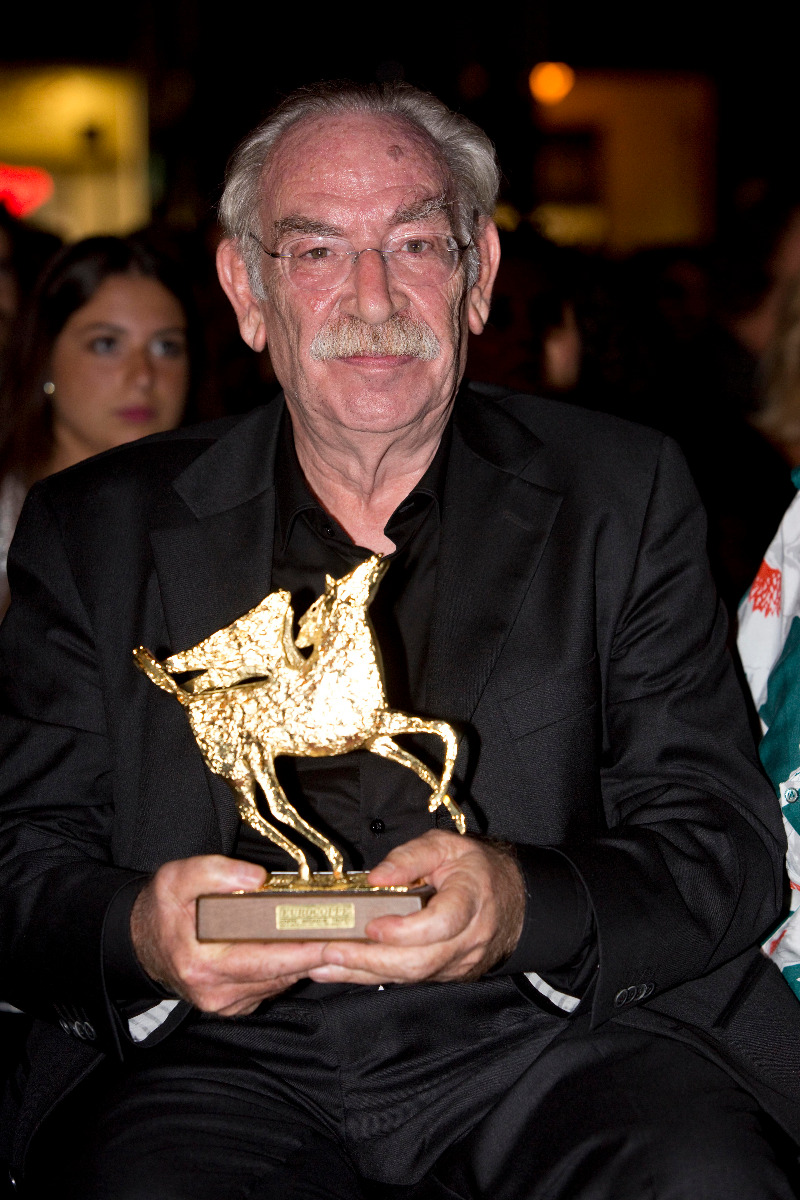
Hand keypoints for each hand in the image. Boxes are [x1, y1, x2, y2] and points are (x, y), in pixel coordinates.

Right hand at [130, 855, 328, 1015]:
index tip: (336, 937)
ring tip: (337, 933)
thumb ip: (213, 872)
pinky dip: (292, 965)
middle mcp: (218, 993)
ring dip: (309, 959)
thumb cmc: (163, 909)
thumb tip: (255, 877)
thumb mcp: (176, 878)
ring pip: (282, 980)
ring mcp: (228, 1003)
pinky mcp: (236, 1003)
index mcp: (204, 966)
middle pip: (282, 973)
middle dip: (318, 953)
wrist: (143, 941)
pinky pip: (274, 984)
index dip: (305, 949)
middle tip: (351, 932)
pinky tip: (308, 944)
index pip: (268, 960)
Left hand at [308, 831, 524, 986]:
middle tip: (330, 951)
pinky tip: (341, 970)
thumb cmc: (474, 869)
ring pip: (410, 976)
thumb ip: (410, 857)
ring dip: (363, 973)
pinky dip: (372, 976)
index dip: (405, 930)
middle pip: (420, 961)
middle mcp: (468, 938)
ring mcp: (457, 962)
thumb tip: (377, 878)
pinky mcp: (445, 973)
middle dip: (370, 960)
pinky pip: (408, 979)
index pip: (441, 924)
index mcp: (471, 899)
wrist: (510, 899)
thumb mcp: (445, 846)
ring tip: (323, 964)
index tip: (372, 925)